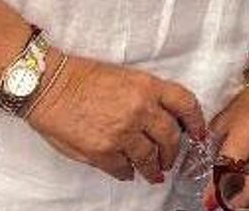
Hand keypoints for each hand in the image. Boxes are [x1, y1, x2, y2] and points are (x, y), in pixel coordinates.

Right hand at [26, 54, 205, 183]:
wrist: (48, 85)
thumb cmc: (82, 77)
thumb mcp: (124, 76)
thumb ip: (147, 97)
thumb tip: (164, 119)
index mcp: (147, 86)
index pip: (185, 103)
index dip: (196, 121)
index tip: (199, 132)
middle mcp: (140, 109)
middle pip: (171, 137)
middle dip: (173, 152)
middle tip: (170, 159)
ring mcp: (122, 133)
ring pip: (150, 158)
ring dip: (154, 168)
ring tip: (154, 173)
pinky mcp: (103, 151)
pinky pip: (123, 168)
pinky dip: (127, 173)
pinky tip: (128, 172)